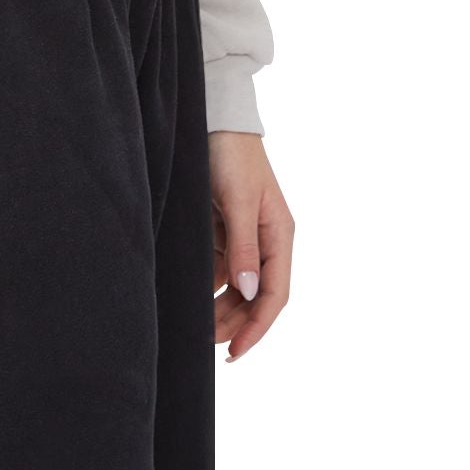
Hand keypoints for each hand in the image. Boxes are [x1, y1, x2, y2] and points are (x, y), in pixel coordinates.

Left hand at [210, 131, 292, 360]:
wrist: (213, 118)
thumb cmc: (232, 154)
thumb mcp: (239, 200)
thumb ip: (244, 246)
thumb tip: (250, 292)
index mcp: (279, 235)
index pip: (275, 293)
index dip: (257, 325)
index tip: (236, 350)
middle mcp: (265, 239)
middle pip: (255, 294)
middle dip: (235, 321)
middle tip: (208, 342)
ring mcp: (243, 234)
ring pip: (235, 284)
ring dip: (220, 305)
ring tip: (198, 325)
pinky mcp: (223, 226)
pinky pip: (218, 264)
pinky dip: (207, 282)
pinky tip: (191, 294)